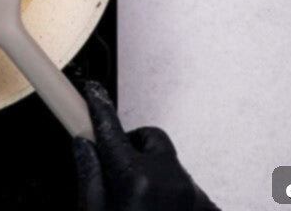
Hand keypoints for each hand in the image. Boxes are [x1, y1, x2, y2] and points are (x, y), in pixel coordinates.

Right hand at [73, 82, 218, 210]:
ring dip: (152, 174)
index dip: (99, 108)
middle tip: (120, 173)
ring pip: (167, 162)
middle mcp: (168, 180)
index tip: (94, 92)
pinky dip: (170, 190)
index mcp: (135, 180)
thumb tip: (85, 146)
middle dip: (132, 149)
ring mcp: (191, 192)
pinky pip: (184, 182)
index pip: (111, 131)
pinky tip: (158, 208)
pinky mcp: (205, 203)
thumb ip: (90, 177)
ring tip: (142, 202)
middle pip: (149, 138)